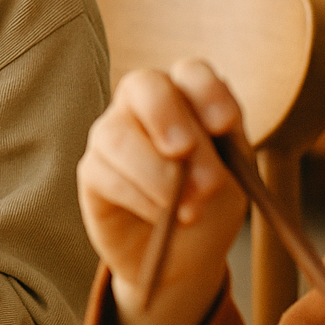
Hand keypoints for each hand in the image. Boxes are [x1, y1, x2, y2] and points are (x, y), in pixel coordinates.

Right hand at [75, 59, 248, 324]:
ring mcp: (112, 133)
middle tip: (185, 155)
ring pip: (118, 135)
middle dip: (167, 119)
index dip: (207, 92)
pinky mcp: (92, 171)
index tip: (225, 125)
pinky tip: (162, 218)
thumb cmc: (211, 202)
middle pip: (144, 85)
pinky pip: (106, 175)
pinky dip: (140, 199)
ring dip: (156, 175)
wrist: (186, 252)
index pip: (191, 73)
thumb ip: (215, 159)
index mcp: (188, 96)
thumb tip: (185, 162)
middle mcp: (144, 105)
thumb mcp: (232, 178)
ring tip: (189, 211)